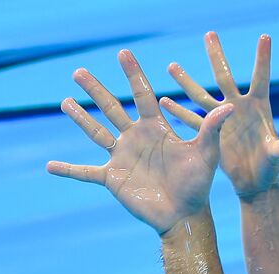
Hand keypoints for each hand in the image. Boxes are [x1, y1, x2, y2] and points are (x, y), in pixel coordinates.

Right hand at [47, 50, 232, 232]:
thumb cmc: (198, 185)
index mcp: (156, 129)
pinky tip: (50, 166)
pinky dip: (68, 170)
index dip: (134, 75)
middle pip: (112, 108)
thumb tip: (229, 106)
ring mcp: (122, 157)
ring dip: (80, 118)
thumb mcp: (205, 154)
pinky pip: (85, 173)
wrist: (185, 215)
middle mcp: (136, 139)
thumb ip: (212, 129)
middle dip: (96, 90)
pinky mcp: (112, 178)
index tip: (124, 53)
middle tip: (78, 71)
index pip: (142, 95)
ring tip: (66, 101)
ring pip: (96, 132)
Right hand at [162, 33, 278, 198]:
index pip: (261, 78)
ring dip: (187, 82)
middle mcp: (238, 108)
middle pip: (225, 77)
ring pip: (201, 96)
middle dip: (217, 56)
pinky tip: (162, 102)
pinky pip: (191, 121)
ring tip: (172, 66)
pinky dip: (178, 112)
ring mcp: (222, 119)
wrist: (257, 182)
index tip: (265, 36)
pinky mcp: (210, 134)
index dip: (263, 58)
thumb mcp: (276, 158)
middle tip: (209, 34)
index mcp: (259, 108)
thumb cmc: (271, 168)